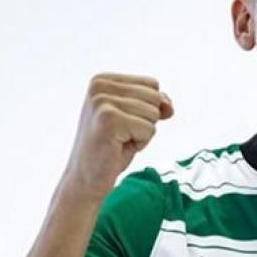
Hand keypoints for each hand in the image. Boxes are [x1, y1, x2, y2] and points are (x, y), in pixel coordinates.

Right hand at [60, 73, 173, 200]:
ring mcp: (102, 101)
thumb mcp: (136, 118)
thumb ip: (155, 103)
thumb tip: (169, 106)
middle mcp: (99, 86)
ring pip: (154, 113)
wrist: (87, 177)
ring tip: (119, 140)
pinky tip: (118, 147)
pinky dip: (140, 143)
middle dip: (146, 121)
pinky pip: (149, 129)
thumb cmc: (111, 147)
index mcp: (103, 79)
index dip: (148, 108)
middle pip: (155, 97)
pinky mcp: (108, 119)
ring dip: (143, 133)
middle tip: (121, 134)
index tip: (124, 122)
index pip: (152, 84)